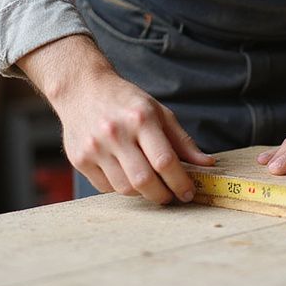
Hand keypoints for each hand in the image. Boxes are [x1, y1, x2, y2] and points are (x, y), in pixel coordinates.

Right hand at [19, 35, 214, 203]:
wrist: (82, 89)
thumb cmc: (125, 101)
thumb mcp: (158, 111)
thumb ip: (182, 140)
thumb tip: (206, 164)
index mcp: (141, 118)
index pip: (165, 160)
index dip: (180, 182)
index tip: (188, 192)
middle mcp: (116, 133)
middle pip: (144, 181)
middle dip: (162, 195)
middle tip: (170, 196)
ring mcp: (95, 147)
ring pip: (125, 189)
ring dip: (142, 193)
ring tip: (150, 185)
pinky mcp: (79, 159)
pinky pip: (106, 188)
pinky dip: (121, 187)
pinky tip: (126, 174)